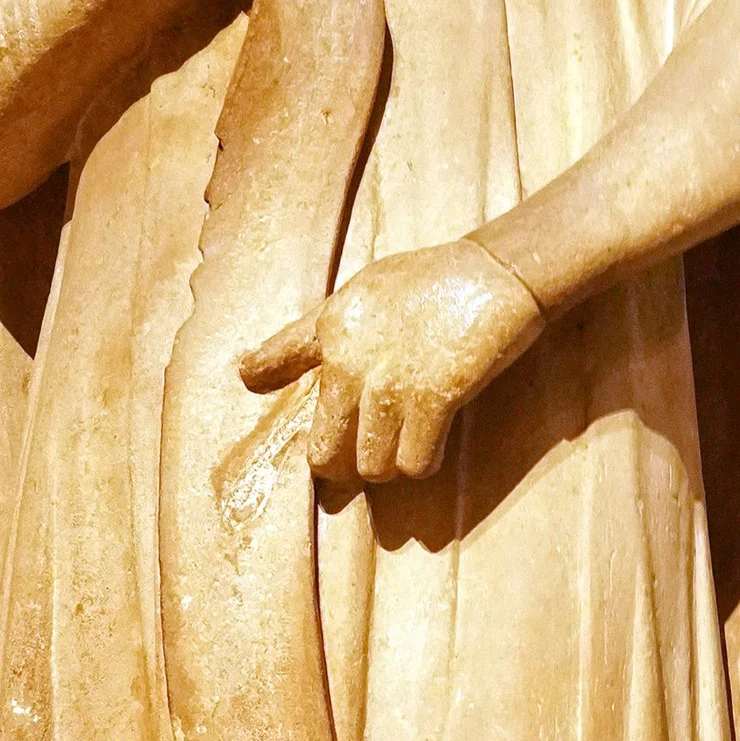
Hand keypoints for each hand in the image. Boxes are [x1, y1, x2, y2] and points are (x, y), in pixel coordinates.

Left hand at [242, 240, 542, 482]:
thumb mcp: (357, 294)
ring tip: (404, 445)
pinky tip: (433, 443)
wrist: (494, 273)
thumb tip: (245, 375)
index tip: (301, 439)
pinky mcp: (434, 398)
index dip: (280, 407)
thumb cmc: (428, 283)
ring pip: (371, 467)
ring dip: (388, 466)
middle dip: (345, 466)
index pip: (271, 370)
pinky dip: (424, 463)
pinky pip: (414, 464)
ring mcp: (390, 383)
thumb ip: (305, 338)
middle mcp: (349, 360)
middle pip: (325, 453)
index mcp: (328, 327)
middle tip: (366, 456)